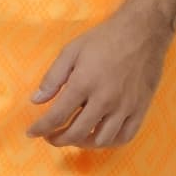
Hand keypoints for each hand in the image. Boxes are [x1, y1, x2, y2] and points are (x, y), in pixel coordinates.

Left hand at [25, 4, 172, 149]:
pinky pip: (125, 137)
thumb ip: (53, 77)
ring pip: (101, 140)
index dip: (41, 128)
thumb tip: (36, 100)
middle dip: (59, 139)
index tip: (32, 133)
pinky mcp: (140, 109)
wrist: (142, 31)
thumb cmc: (104, 38)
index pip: (57, 116)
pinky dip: (110, 143)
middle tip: (51, 137)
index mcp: (84, 83)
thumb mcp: (72, 51)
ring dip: (83, 143)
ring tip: (75, 136)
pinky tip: (100, 136)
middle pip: (77, 133)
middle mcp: (104, 99)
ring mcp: (125, 106)